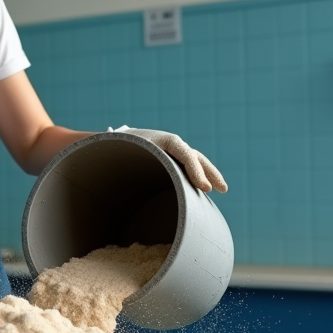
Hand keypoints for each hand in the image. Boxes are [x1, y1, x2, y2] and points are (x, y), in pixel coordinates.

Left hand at [110, 126, 227, 192]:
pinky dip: (199, 177)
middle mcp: (171, 145)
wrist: (117, 142)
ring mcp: (173, 153)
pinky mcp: (173, 161)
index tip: (204, 188)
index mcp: (162, 142)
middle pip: (195, 157)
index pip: (184, 154)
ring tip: (221, 189)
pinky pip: (190, 168)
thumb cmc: (119, 148)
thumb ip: (128, 158)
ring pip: (196, 162)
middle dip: (209, 173)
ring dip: (208, 175)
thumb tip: (111, 164)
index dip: (195, 171)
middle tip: (221, 190)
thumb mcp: (123, 151)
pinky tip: (204, 190)